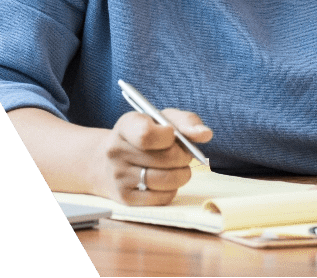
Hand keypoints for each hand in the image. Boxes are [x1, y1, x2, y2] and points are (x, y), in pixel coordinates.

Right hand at [89, 108, 211, 205]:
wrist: (110, 161)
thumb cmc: (146, 134)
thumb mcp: (163, 119)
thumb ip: (186, 122)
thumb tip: (206, 134)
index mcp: (126, 125)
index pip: (147, 135)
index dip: (169, 136)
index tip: (173, 135)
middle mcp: (116, 151)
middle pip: (165, 158)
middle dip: (184, 156)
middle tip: (184, 154)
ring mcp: (118, 177)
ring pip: (166, 180)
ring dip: (182, 174)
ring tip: (178, 167)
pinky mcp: (125, 199)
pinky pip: (162, 197)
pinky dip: (172, 189)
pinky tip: (166, 180)